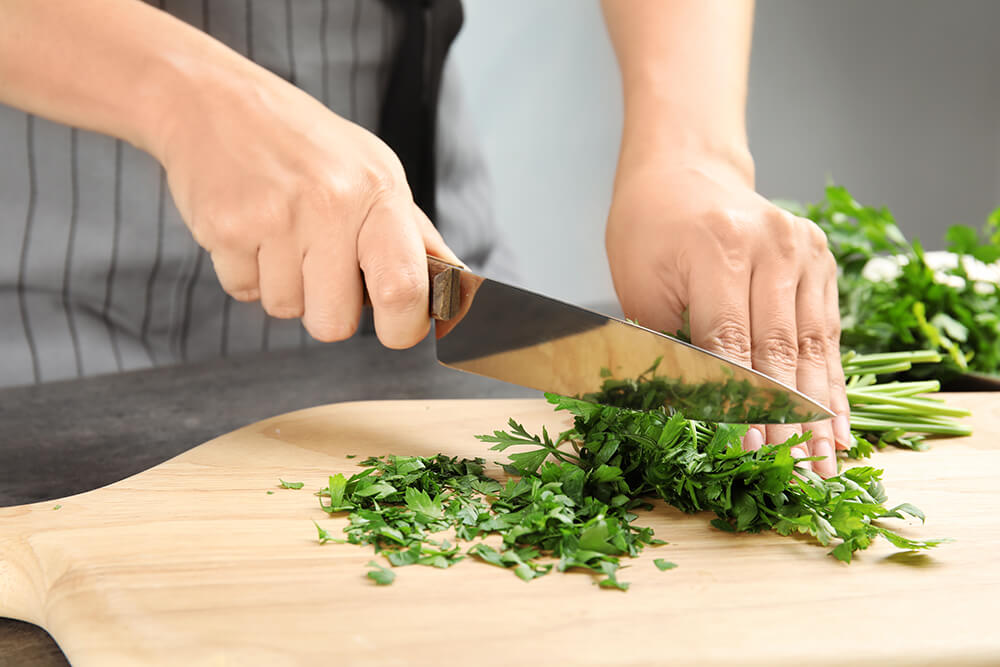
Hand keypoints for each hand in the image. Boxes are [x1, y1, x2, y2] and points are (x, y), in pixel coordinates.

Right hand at [147, 56, 458, 347]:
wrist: (213, 101)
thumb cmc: (306, 144)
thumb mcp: (375, 172)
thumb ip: (416, 238)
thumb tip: (458, 292)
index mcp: (378, 192)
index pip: (403, 289)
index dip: (404, 327)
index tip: (398, 327)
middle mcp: (330, 204)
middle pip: (336, 323)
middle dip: (329, 309)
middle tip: (321, 264)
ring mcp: (274, 217)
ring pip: (287, 310)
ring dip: (284, 286)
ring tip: (281, 234)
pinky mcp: (225, 228)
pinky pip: (244, 293)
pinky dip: (247, 273)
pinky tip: (250, 228)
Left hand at [606, 153, 849, 476]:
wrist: (684, 173)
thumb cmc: (648, 232)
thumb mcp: (639, 285)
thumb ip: (663, 348)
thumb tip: (682, 419)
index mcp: (718, 247)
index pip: (732, 341)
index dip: (741, 401)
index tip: (751, 449)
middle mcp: (771, 244)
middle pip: (780, 347)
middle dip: (787, 417)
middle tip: (796, 470)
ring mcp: (804, 248)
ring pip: (813, 344)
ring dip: (820, 409)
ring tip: (825, 461)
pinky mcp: (821, 258)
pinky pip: (827, 330)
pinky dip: (831, 380)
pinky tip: (839, 422)